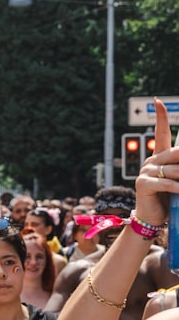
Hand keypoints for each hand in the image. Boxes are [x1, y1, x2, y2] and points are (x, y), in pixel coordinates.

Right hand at [134, 98, 177, 226]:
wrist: (152, 217)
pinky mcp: (143, 184)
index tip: (158, 101)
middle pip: (177, 152)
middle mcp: (151, 161)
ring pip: (175, 170)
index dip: (160, 116)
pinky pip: (167, 183)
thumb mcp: (178, 180)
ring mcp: (146, 172)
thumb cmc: (168, 198)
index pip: (161, 132)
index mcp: (160, 157)